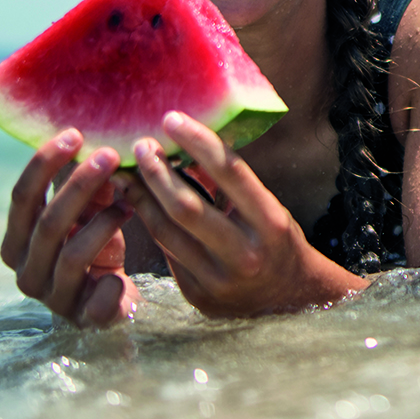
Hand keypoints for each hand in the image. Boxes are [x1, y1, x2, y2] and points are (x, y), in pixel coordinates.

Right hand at [1, 129, 140, 326]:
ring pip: (72, 256)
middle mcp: (26, 270)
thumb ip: (85, 184)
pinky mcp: (81, 320)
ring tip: (130, 203)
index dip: (43, 165)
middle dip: (80, 186)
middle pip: (48, 223)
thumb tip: (97, 137)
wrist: (110, 302)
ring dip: (103, 225)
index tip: (74, 134)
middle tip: (111, 156)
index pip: (21, 199)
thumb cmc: (94, 246)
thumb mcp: (87, 212)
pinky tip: (120, 276)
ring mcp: (52, 297)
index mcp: (17, 241)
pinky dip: (108, 286)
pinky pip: (94, 302)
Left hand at [121, 112, 364, 316]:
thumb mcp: (267, 209)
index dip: (197, 142)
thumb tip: (188, 147)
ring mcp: (218, 280)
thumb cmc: (277, 241)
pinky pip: (168, 253)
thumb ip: (230, 185)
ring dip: (143, 199)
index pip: (229, 173)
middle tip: (140, 146)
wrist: (290, 299)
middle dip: (156, 173)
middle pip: (186, 207)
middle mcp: (245, 254)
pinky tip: (142, 206)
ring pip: (166, 232)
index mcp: (269, 224)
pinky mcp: (197, 296)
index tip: (171, 119)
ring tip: (128, 174)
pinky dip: (154, 226)